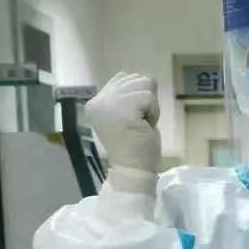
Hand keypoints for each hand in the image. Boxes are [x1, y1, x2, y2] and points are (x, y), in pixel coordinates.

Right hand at [86, 72, 161, 186]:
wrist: (131, 170)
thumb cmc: (133, 146)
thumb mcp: (124, 114)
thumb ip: (126, 96)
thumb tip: (142, 78)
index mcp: (96, 102)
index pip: (124, 77)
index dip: (137, 96)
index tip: (131, 120)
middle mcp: (99, 99)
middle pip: (137, 78)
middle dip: (145, 100)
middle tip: (137, 123)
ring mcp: (110, 103)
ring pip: (145, 85)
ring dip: (150, 106)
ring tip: (140, 124)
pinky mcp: (124, 109)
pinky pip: (149, 98)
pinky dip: (153, 113)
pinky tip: (143, 127)